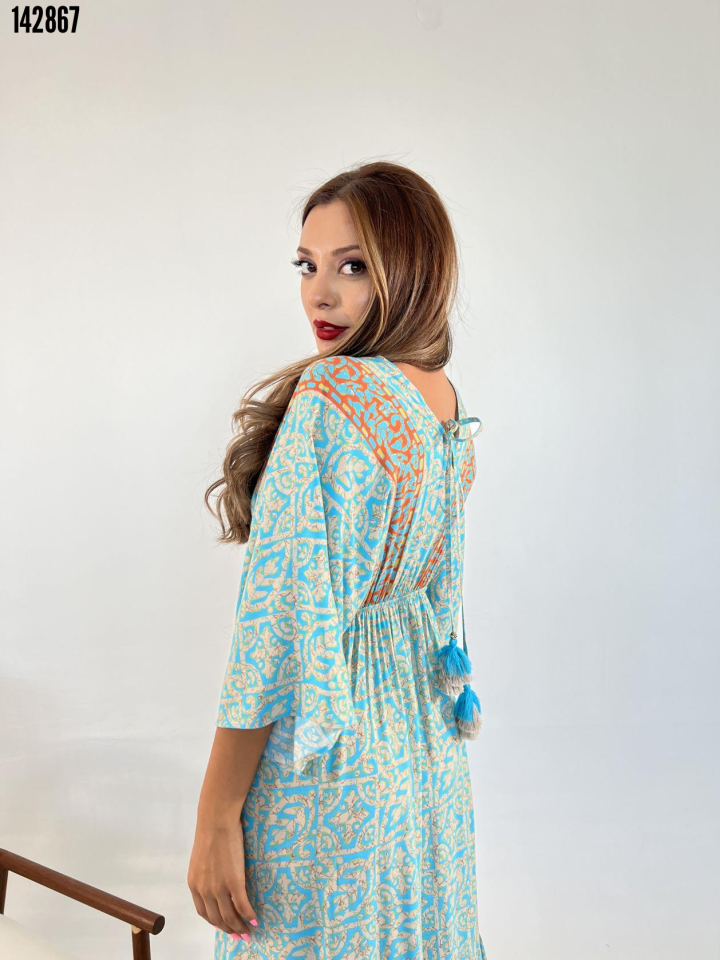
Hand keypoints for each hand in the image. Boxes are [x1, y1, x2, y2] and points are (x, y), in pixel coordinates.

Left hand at [187, 816, 259, 942]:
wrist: (216, 820)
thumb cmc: (211, 832)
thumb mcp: (202, 859)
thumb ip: (205, 874)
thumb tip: (215, 879)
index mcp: (194, 885)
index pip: (204, 913)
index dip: (216, 923)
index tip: (225, 927)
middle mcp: (204, 890)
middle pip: (217, 919)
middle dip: (230, 930)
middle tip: (240, 935)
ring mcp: (219, 887)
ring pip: (230, 916)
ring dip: (240, 927)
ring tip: (249, 931)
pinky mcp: (234, 881)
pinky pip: (243, 906)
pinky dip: (249, 916)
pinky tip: (256, 919)